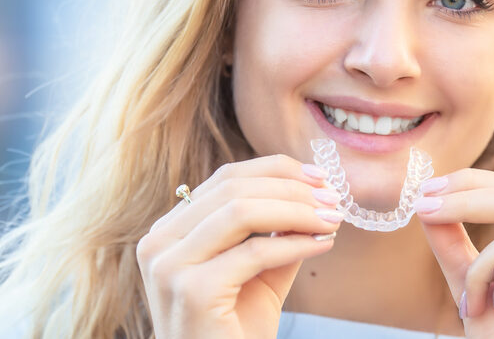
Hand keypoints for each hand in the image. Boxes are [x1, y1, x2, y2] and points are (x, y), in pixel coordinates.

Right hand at [136, 155, 342, 338]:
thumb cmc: (235, 329)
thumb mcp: (259, 271)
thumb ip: (277, 232)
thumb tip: (315, 194)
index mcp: (170, 231)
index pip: (226, 179)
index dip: (277, 170)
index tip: (321, 177)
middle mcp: (159, 243)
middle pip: (233, 188)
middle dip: (292, 188)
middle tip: (334, 199)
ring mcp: (170, 266)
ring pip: (242, 211)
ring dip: (297, 210)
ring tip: (332, 219)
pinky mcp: (192, 291)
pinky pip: (254, 252)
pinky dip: (294, 244)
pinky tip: (322, 245)